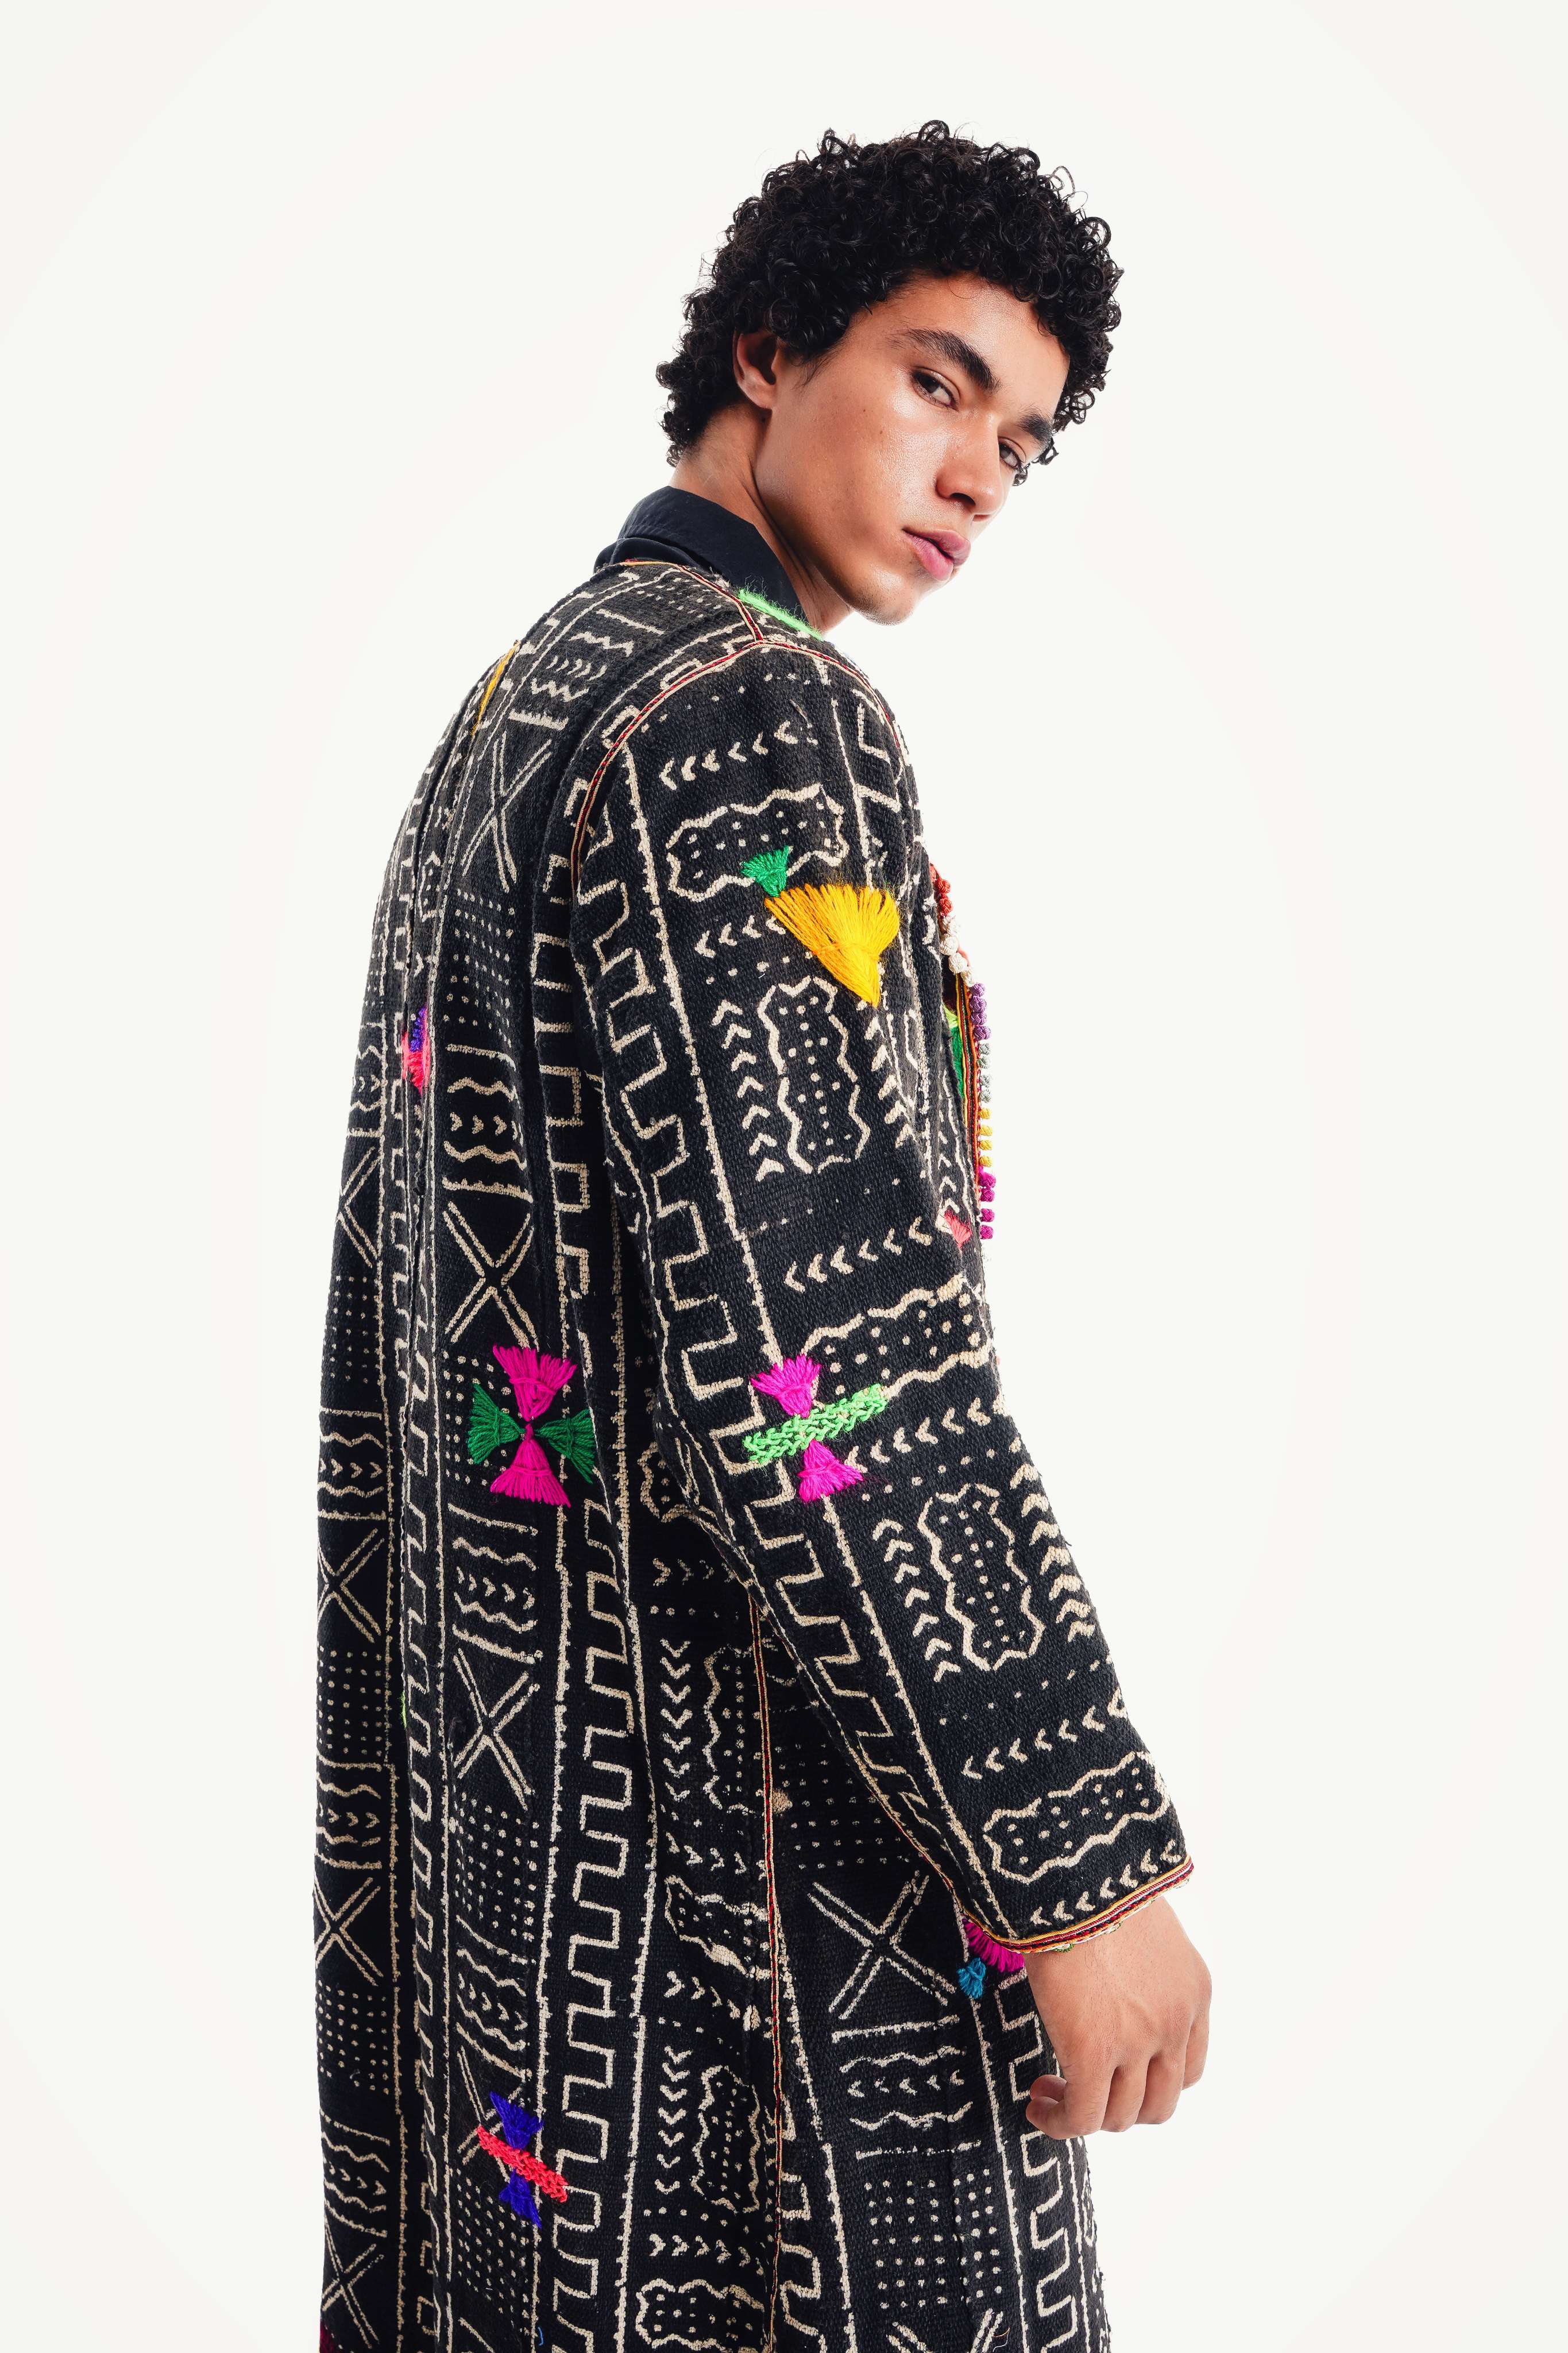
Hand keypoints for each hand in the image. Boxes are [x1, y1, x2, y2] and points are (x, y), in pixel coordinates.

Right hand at [1022, 1895, 1209, 2137]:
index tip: (1114, 2072)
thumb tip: (1112, 1983)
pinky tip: (1038, 2104)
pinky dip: (1060, 2122)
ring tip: (1049, 2095)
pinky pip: (1083, 2116)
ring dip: (1085, 2115)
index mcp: (1193, 1992)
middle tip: (1080, 2088)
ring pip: (1121, 2117)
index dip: (1149, 2082)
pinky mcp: (1094, 2053)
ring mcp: (1140, 2043)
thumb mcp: (1141, 1926)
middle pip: (1159, 2103)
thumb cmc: (1095, 1883)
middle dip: (1120, 2107)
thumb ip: (1143, 1966)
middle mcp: (1175, 2023)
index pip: (1188, 2068)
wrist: (1075, 1873)